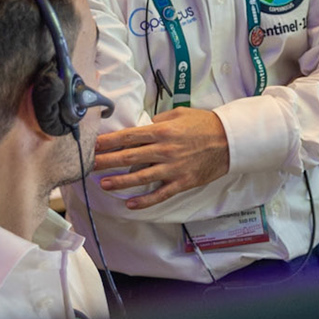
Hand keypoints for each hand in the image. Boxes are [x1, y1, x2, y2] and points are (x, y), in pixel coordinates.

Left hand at [92, 108, 230, 208]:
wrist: (230, 140)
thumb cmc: (205, 124)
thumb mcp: (180, 114)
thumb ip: (159, 120)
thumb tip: (143, 127)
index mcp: (163, 131)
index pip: (129, 136)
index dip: (108, 141)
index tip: (93, 144)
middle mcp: (164, 150)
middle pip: (128, 156)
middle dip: (106, 161)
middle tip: (88, 164)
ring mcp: (173, 168)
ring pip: (140, 178)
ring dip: (119, 182)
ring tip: (103, 184)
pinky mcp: (182, 183)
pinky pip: (160, 194)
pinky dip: (145, 201)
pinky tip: (130, 204)